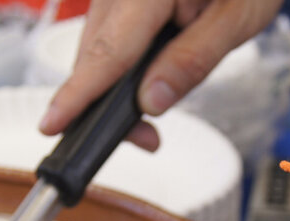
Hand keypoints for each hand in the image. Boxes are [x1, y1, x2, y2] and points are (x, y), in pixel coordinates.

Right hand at [40, 0, 281, 150]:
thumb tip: (151, 101)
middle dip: (106, 104)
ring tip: (148, 120)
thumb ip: (193, 59)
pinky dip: (120, 66)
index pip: (109, 49)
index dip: (79, 93)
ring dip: (115, 88)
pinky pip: (107, 36)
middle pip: (95, 53)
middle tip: (145, 139)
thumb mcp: (237, 18)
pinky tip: (145, 84)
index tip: (53, 123)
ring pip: (97, 48)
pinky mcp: (117, 0)